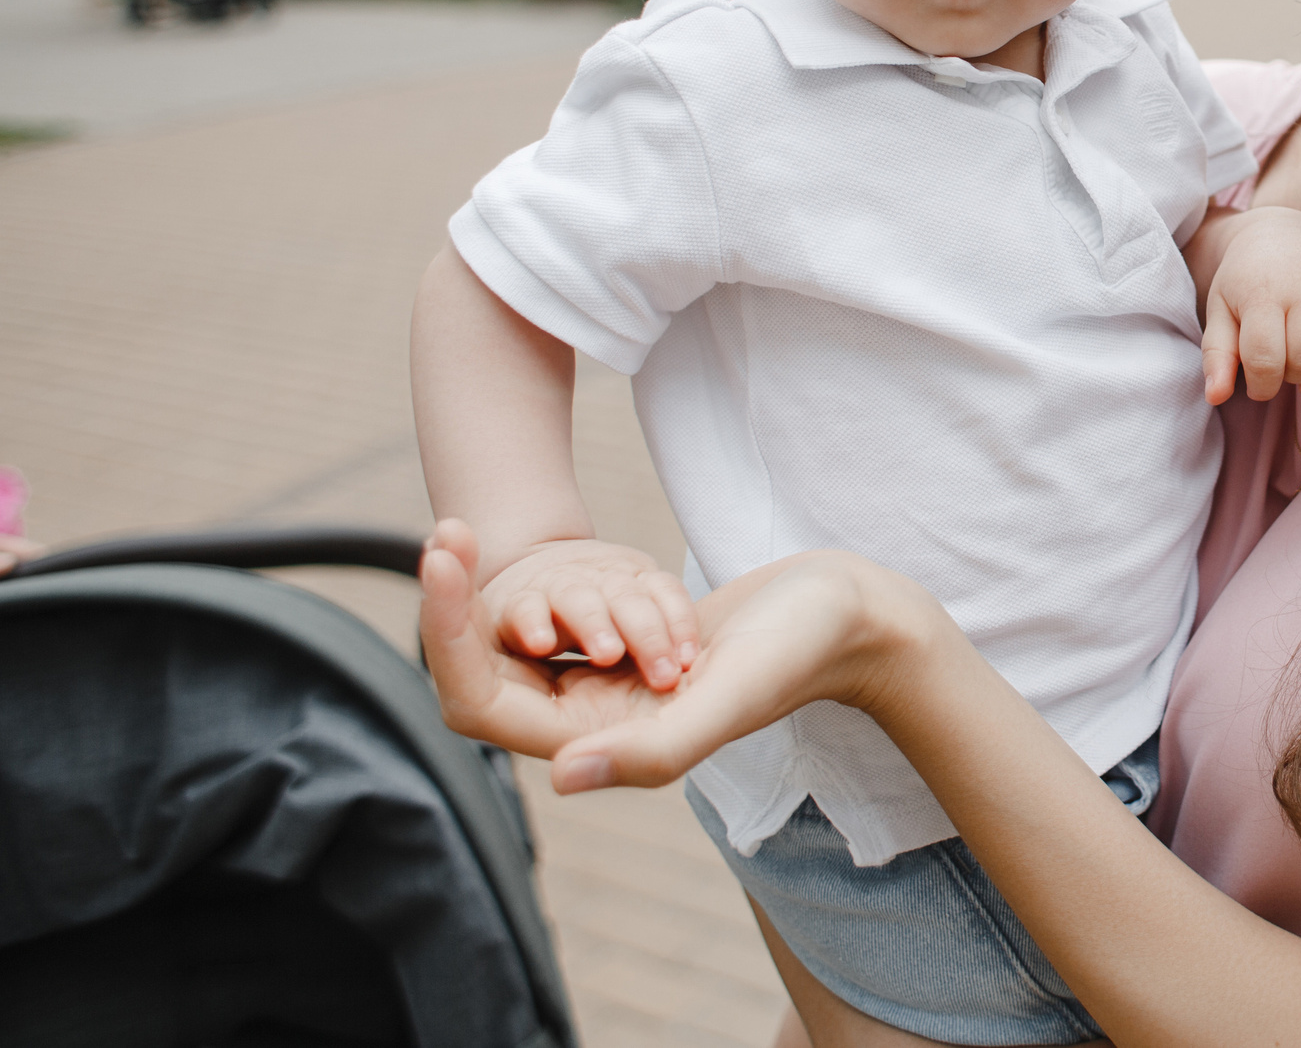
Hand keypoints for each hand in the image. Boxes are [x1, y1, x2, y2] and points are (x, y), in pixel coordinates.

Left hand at [419, 520, 938, 795]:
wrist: (847, 612)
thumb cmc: (797, 655)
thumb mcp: (727, 698)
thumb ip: (651, 751)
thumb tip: (563, 776)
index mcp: (604, 742)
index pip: (482, 706)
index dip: (448, 640)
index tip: (442, 558)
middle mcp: (595, 722)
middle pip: (482, 678)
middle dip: (451, 610)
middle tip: (441, 536)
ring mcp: (609, 686)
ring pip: (508, 651)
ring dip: (481, 596)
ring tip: (460, 537)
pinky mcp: (627, 649)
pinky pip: (548, 626)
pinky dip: (525, 589)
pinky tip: (509, 548)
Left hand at [1201, 207, 1300, 405]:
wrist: (1281, 233)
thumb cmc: (1245, 279)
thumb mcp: (1220, 310)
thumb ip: (1217, 354)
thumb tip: (1216, 397)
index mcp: (1266, 291)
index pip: (1266, 358)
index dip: (1260, 386)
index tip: (1257, 383)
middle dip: (1292, 380)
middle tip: (1283, 369)